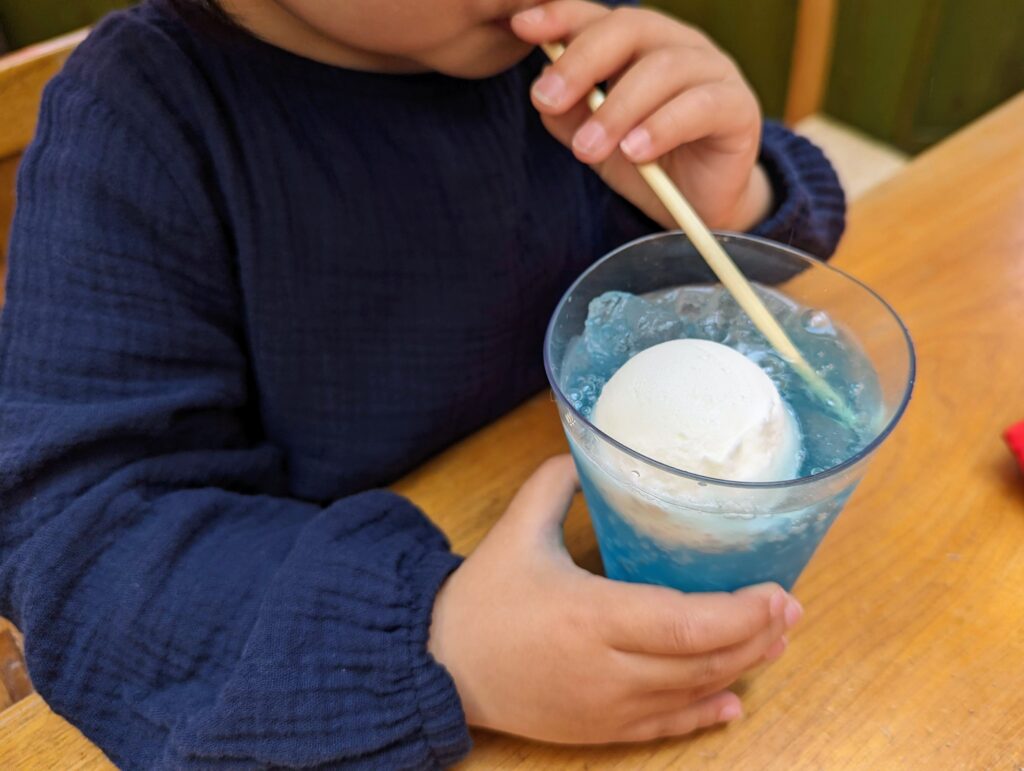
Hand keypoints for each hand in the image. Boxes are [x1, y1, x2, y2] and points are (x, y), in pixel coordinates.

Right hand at [428, 456, 801, 742]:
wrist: (440, 666)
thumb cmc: (480, 599)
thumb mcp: (515, 533)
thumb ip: (552, 485)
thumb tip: (586, 451)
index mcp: (590, 616)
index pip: (685, 625)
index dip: (742, 614)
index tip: (778, 592)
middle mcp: (606, 670)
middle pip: (701, 662)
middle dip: (757, 637)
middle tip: (792, 610)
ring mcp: (606, 709)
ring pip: (690, 694)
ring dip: (740, 669)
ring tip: (774, 642)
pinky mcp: (598, 731)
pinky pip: (664, 728)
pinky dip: (703, 714)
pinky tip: (732, 703)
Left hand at [510, 1, 771, 231]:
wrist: (699, 208)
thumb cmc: (647, 163)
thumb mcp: (596, 142)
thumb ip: (570, 115)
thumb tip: (543, 88)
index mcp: (640, 44)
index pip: (598, 17)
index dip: (561, 15)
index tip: (522, 27)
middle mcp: (677, 44)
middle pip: (629, 29)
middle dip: (581, 63)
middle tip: (548, 101)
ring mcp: (713, 70)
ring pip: (662, 69)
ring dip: (617, 109)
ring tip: (587, 149)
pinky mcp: (738, 107)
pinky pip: (700, 106)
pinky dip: (661, 128)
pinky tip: (635, 153)